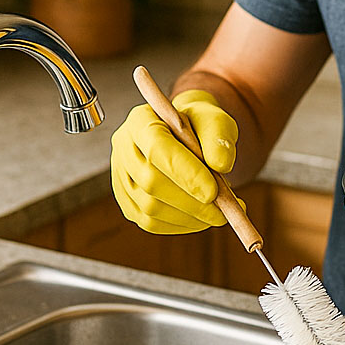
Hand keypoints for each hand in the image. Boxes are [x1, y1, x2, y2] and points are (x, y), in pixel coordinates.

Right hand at [110, 90, 238, 233]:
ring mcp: (121, 176)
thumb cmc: (201, 125)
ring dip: (189, 217)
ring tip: (218, 213)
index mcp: (141, 120)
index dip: (184, 172)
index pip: (156, 148)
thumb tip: (221, 164)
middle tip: (223, 212)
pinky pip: (149, 222)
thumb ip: (219, 136)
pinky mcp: (127, 200)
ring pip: (149, 207)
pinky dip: (180, 225)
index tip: (214, 192)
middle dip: (190, 201)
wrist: (189, 134)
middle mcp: (123, 147)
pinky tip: (201, 219)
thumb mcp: (215, 120)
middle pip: (150, 181)